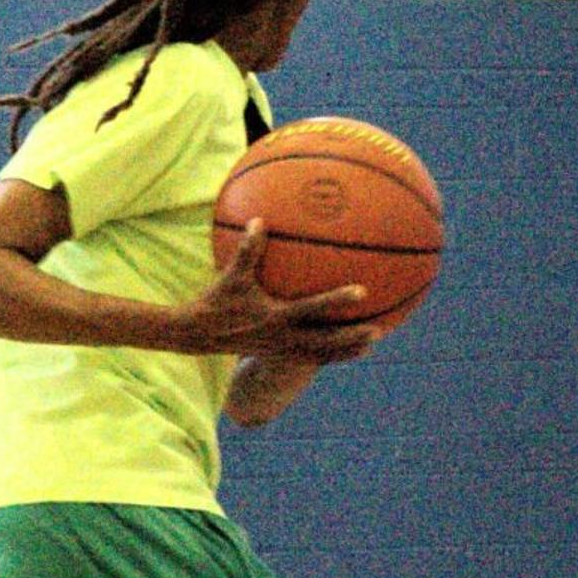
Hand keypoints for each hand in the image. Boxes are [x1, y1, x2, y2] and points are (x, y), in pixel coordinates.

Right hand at [178, 225, 376, 362]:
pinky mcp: (278, 355)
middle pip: (325, 341)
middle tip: (378, 329)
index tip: (362, 292)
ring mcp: (281, 350)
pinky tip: (345, 348)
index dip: (337, 300)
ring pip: (320, 354)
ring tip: (371, 344)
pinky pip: (309, 357)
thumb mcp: (231, 276)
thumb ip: (248, 250)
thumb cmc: (217, 301)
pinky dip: (329, 354)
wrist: (199, 335)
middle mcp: (282, 337)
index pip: (313, 309)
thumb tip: (258, 220)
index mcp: (276, 317)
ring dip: (346, 350)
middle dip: (350, 337)